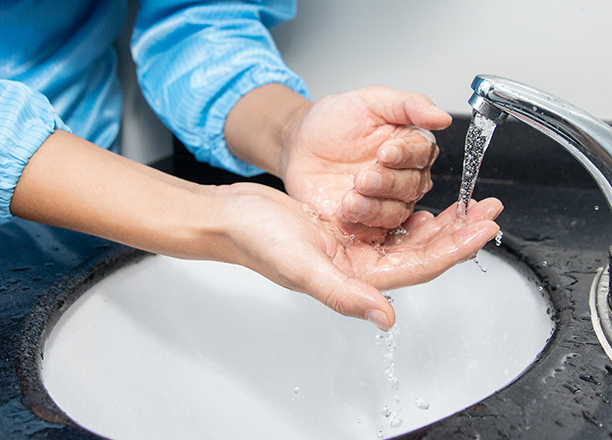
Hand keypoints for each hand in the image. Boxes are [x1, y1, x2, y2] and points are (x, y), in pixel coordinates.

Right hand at [220, 182, 501, 330]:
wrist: (233, 217)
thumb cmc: (258, 242)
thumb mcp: (302, 266)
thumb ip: (344, 294)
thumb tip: (386, 319)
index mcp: (356, 279)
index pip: (419, 267)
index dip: (455, 248)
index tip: (484, 228)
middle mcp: (360, 267)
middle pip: (422, 252)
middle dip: (459, 232)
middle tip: (489, 209)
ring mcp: (354, 248)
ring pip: (409, 237)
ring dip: (442, 221)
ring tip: (469, 203)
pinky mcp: (347, 229)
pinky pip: (389, 222)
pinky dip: (410, 210)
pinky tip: (426, 202)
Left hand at [280, 86, 451, 240]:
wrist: (299, 146)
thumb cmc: (334, 121)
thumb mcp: (370, 101)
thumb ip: (408, 105)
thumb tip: (442, 117)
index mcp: (411, 146)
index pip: (422, 154)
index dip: (406, 155)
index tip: (386, 152)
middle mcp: (403, 177)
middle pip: (412, 187)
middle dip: (387, 183)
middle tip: (363, 177)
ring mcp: (384, 202)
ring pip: (394, 213)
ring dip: (373, 208)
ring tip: (350, 199)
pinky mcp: (363, 222)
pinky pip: (370, 232)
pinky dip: (358, 226)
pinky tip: (342, 213)